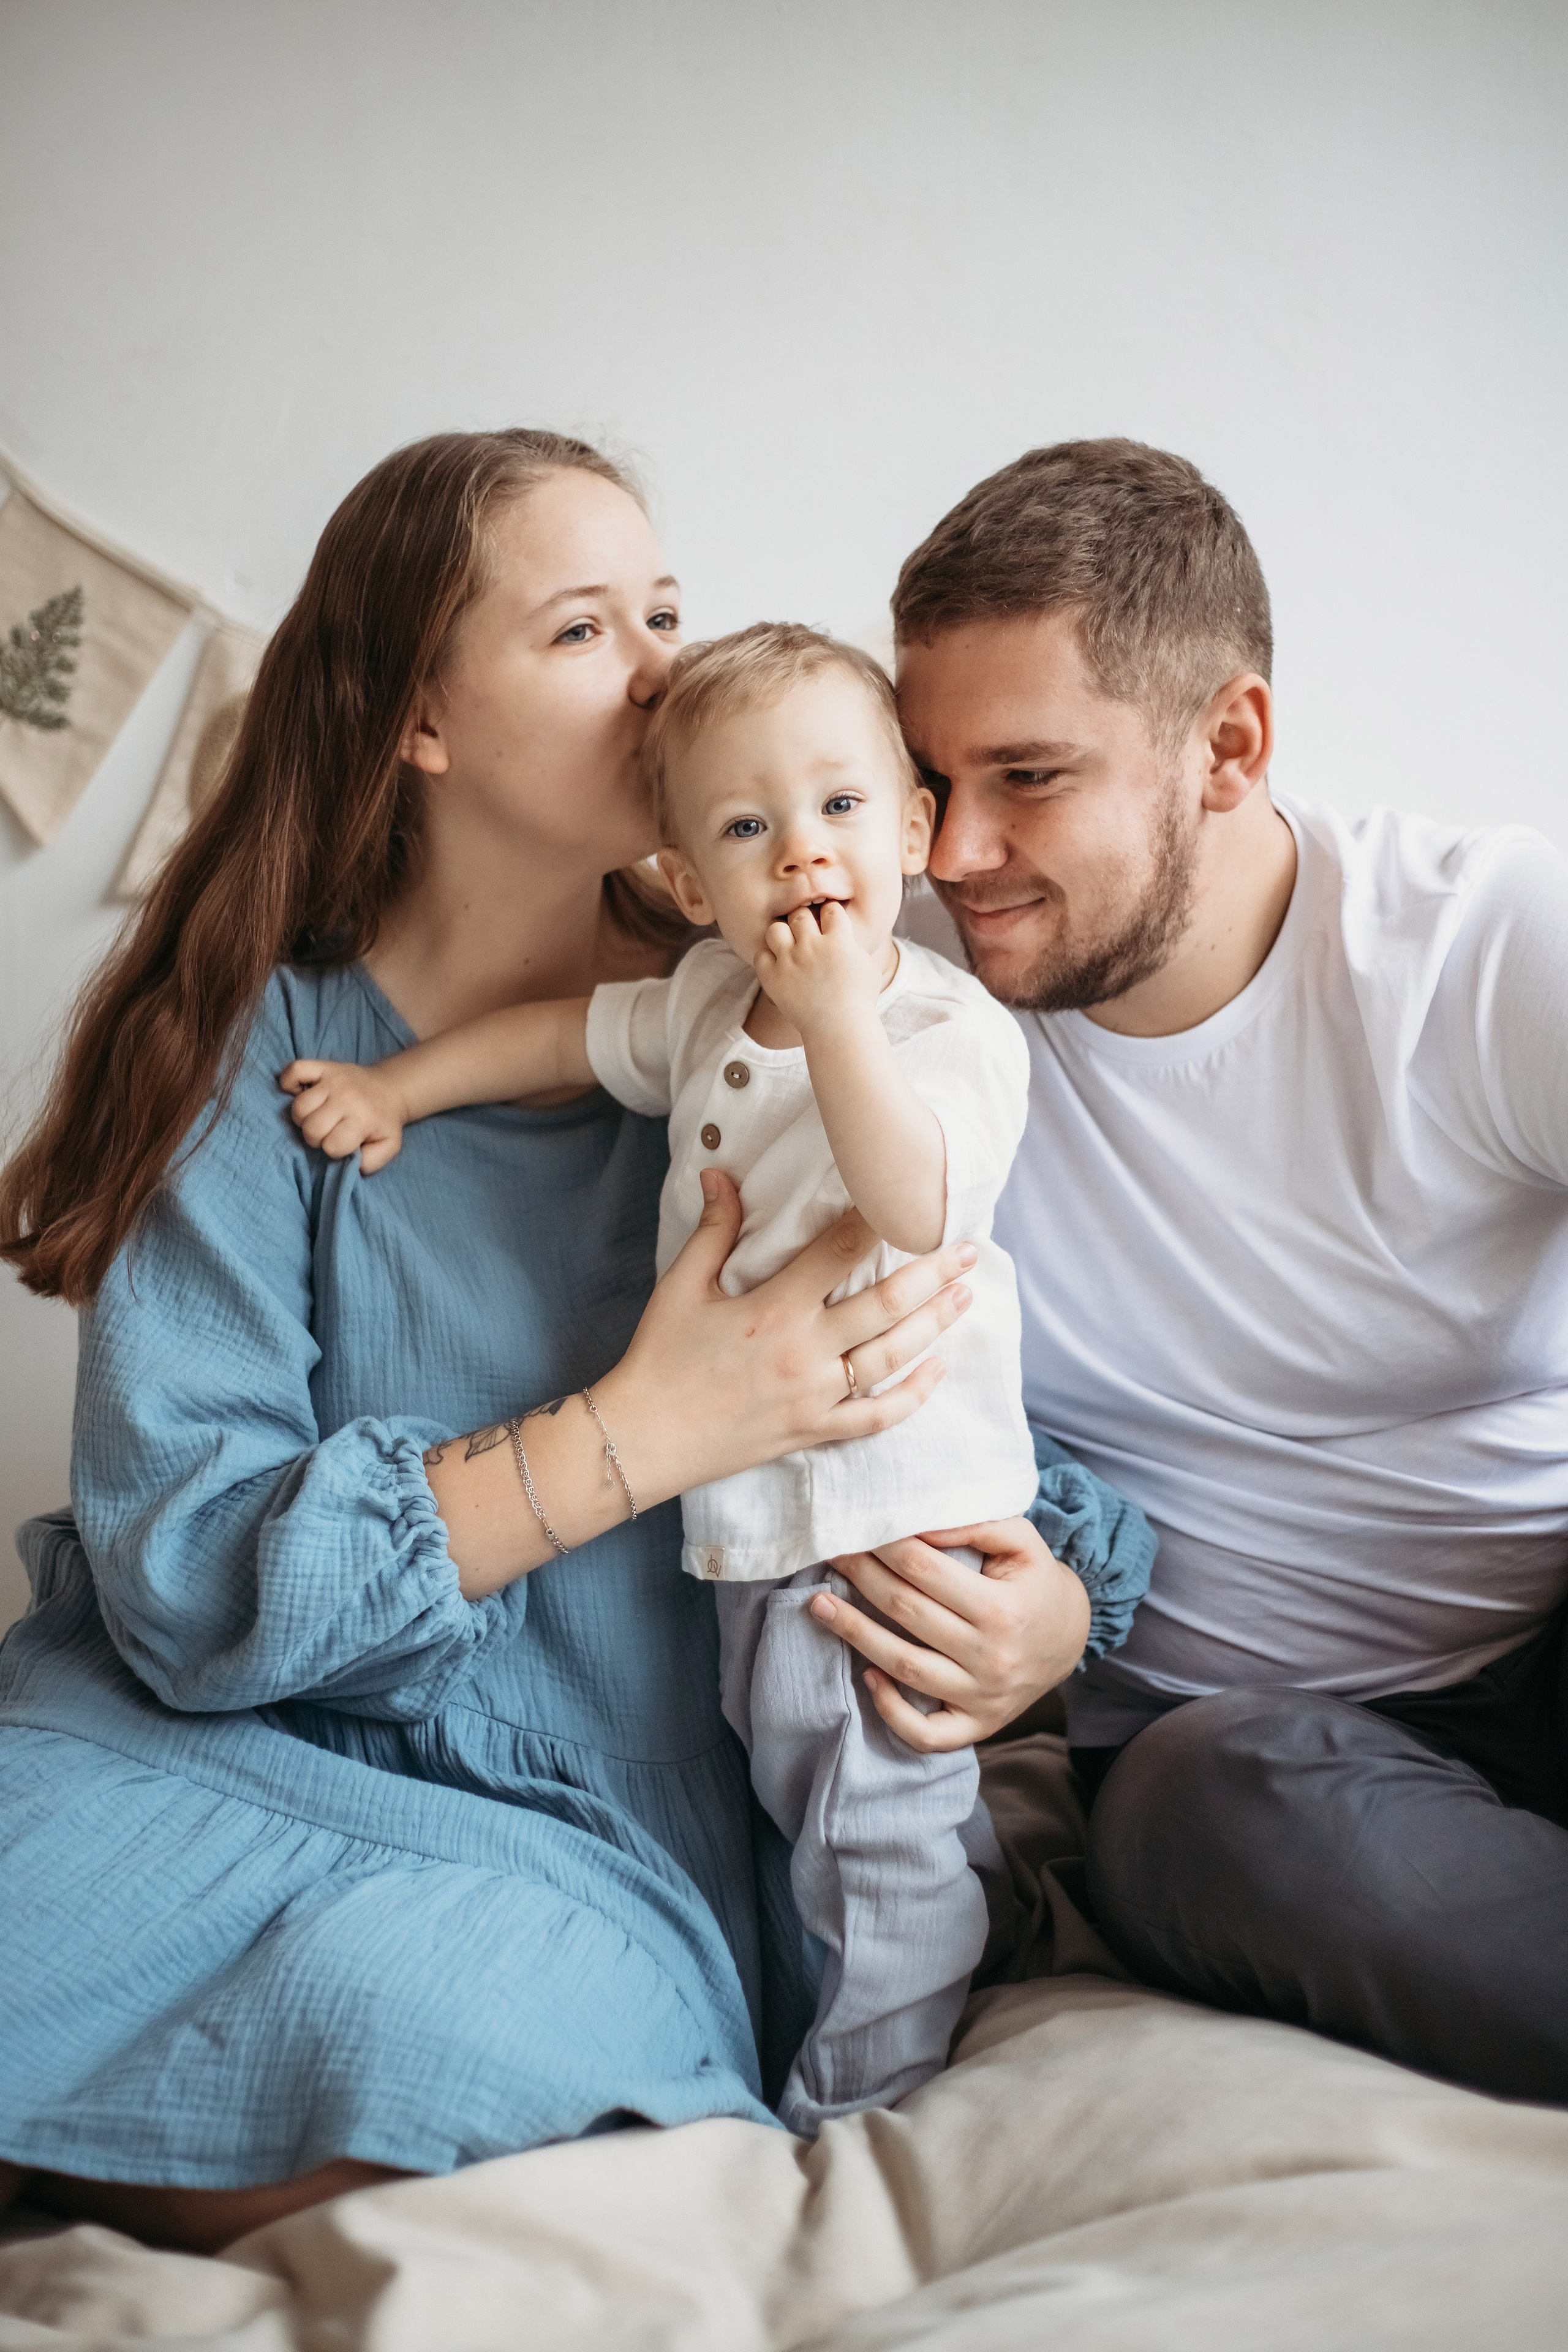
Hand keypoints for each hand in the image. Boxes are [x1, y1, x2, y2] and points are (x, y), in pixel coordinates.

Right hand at [278, 1058, 407, 1173]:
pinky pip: (294, 1070)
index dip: (334, 1150)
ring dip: (303, 1118)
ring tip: (316, 1117)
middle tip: (327, 1132)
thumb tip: (350, 1166)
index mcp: (363, 1119)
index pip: (331, 1146)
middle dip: (316, 1137)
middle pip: (311, 1127)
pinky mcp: (323, 1066)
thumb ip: (371, 1161)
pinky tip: (298, 1092)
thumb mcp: (388, 1146)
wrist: (389, 1089)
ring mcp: (333, 1080)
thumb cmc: (383, 1121)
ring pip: (299, 1107)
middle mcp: (346, 1097)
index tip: (341, 1143)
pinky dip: (288, 1082)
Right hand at [595, 1169, 976, 1505]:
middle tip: (968, 1248)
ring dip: (934, 1325)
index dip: (880, 1220)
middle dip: (933, 1273)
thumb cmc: (659, 1358)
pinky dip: (913, 1395)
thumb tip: (721, 1173)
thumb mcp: (682, 1287)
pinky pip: (876, 1416)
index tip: (911, 1198)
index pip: (841, 1251)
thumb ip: (714, 1230)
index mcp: (774, 1309)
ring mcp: (815, 1397)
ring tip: (965, 1296)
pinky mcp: (814, 1431)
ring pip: (892, 1357)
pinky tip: (937, 1369)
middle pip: (886, 1304)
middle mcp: (805, 1352)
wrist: (643, 1439)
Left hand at [753, 902, 882, 1036]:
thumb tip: (844, 933)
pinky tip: (778, 966)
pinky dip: (768, 958)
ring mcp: (790, 961)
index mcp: (839, 940)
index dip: (830, 915)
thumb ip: (853, 945)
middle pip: (799, 914)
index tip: (829, 925)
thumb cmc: (859, 1001)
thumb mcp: (868, 967)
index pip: (830, 909)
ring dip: (782, 936)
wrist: (839, 1029)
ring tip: (789, 948)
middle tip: (807, 936)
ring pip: (776, 929)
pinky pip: (760, 955)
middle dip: (804, 921)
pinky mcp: (773, 978)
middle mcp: (812, 946)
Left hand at [812, 1518, 1090, 1751]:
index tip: (856, 1529)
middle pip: (907, 1613)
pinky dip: (891, 1710)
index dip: (885, 1547)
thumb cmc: (1035, 1583)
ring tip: (819, 1604)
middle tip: (832, 1553)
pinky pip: (925, 1733)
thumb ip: (975, 1524)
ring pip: (904, 1667)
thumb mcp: (1022, 1542)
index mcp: (1001, 1608)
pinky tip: (867, 1676)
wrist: (1072, 1639)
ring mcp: (982, 1696)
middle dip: (861, 1578)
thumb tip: (918, 1524)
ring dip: (855, 1634)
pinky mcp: (976, 1726)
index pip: (925, 1570)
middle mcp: (991, 1656)